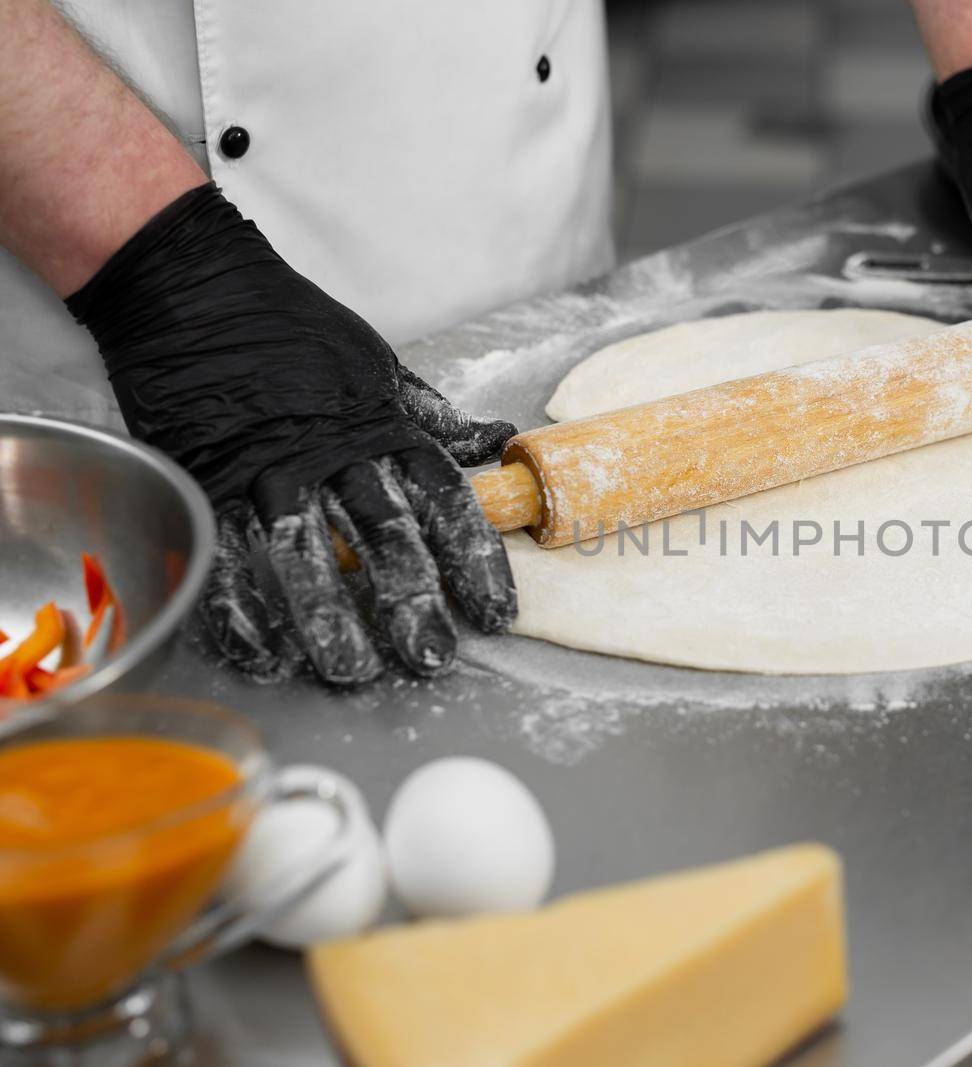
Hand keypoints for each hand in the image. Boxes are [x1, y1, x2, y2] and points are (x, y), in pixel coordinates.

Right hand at [66, 184, 516, 683]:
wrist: (196, 291)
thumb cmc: (296, 333)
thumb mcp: (380, 369)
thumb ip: (434, 419)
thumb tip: (498, 441)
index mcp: (383, 425)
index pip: (444, 498)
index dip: (474, 557)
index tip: (496, 610)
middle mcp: (330, 452)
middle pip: (381, 533)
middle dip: (411, 599)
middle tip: (432, 655)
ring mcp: (263, 468)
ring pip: (304, 553)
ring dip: (330, 618)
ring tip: (355, 670)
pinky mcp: (204, 481)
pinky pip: (225, 554)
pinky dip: (242, 609)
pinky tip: (266, 654)